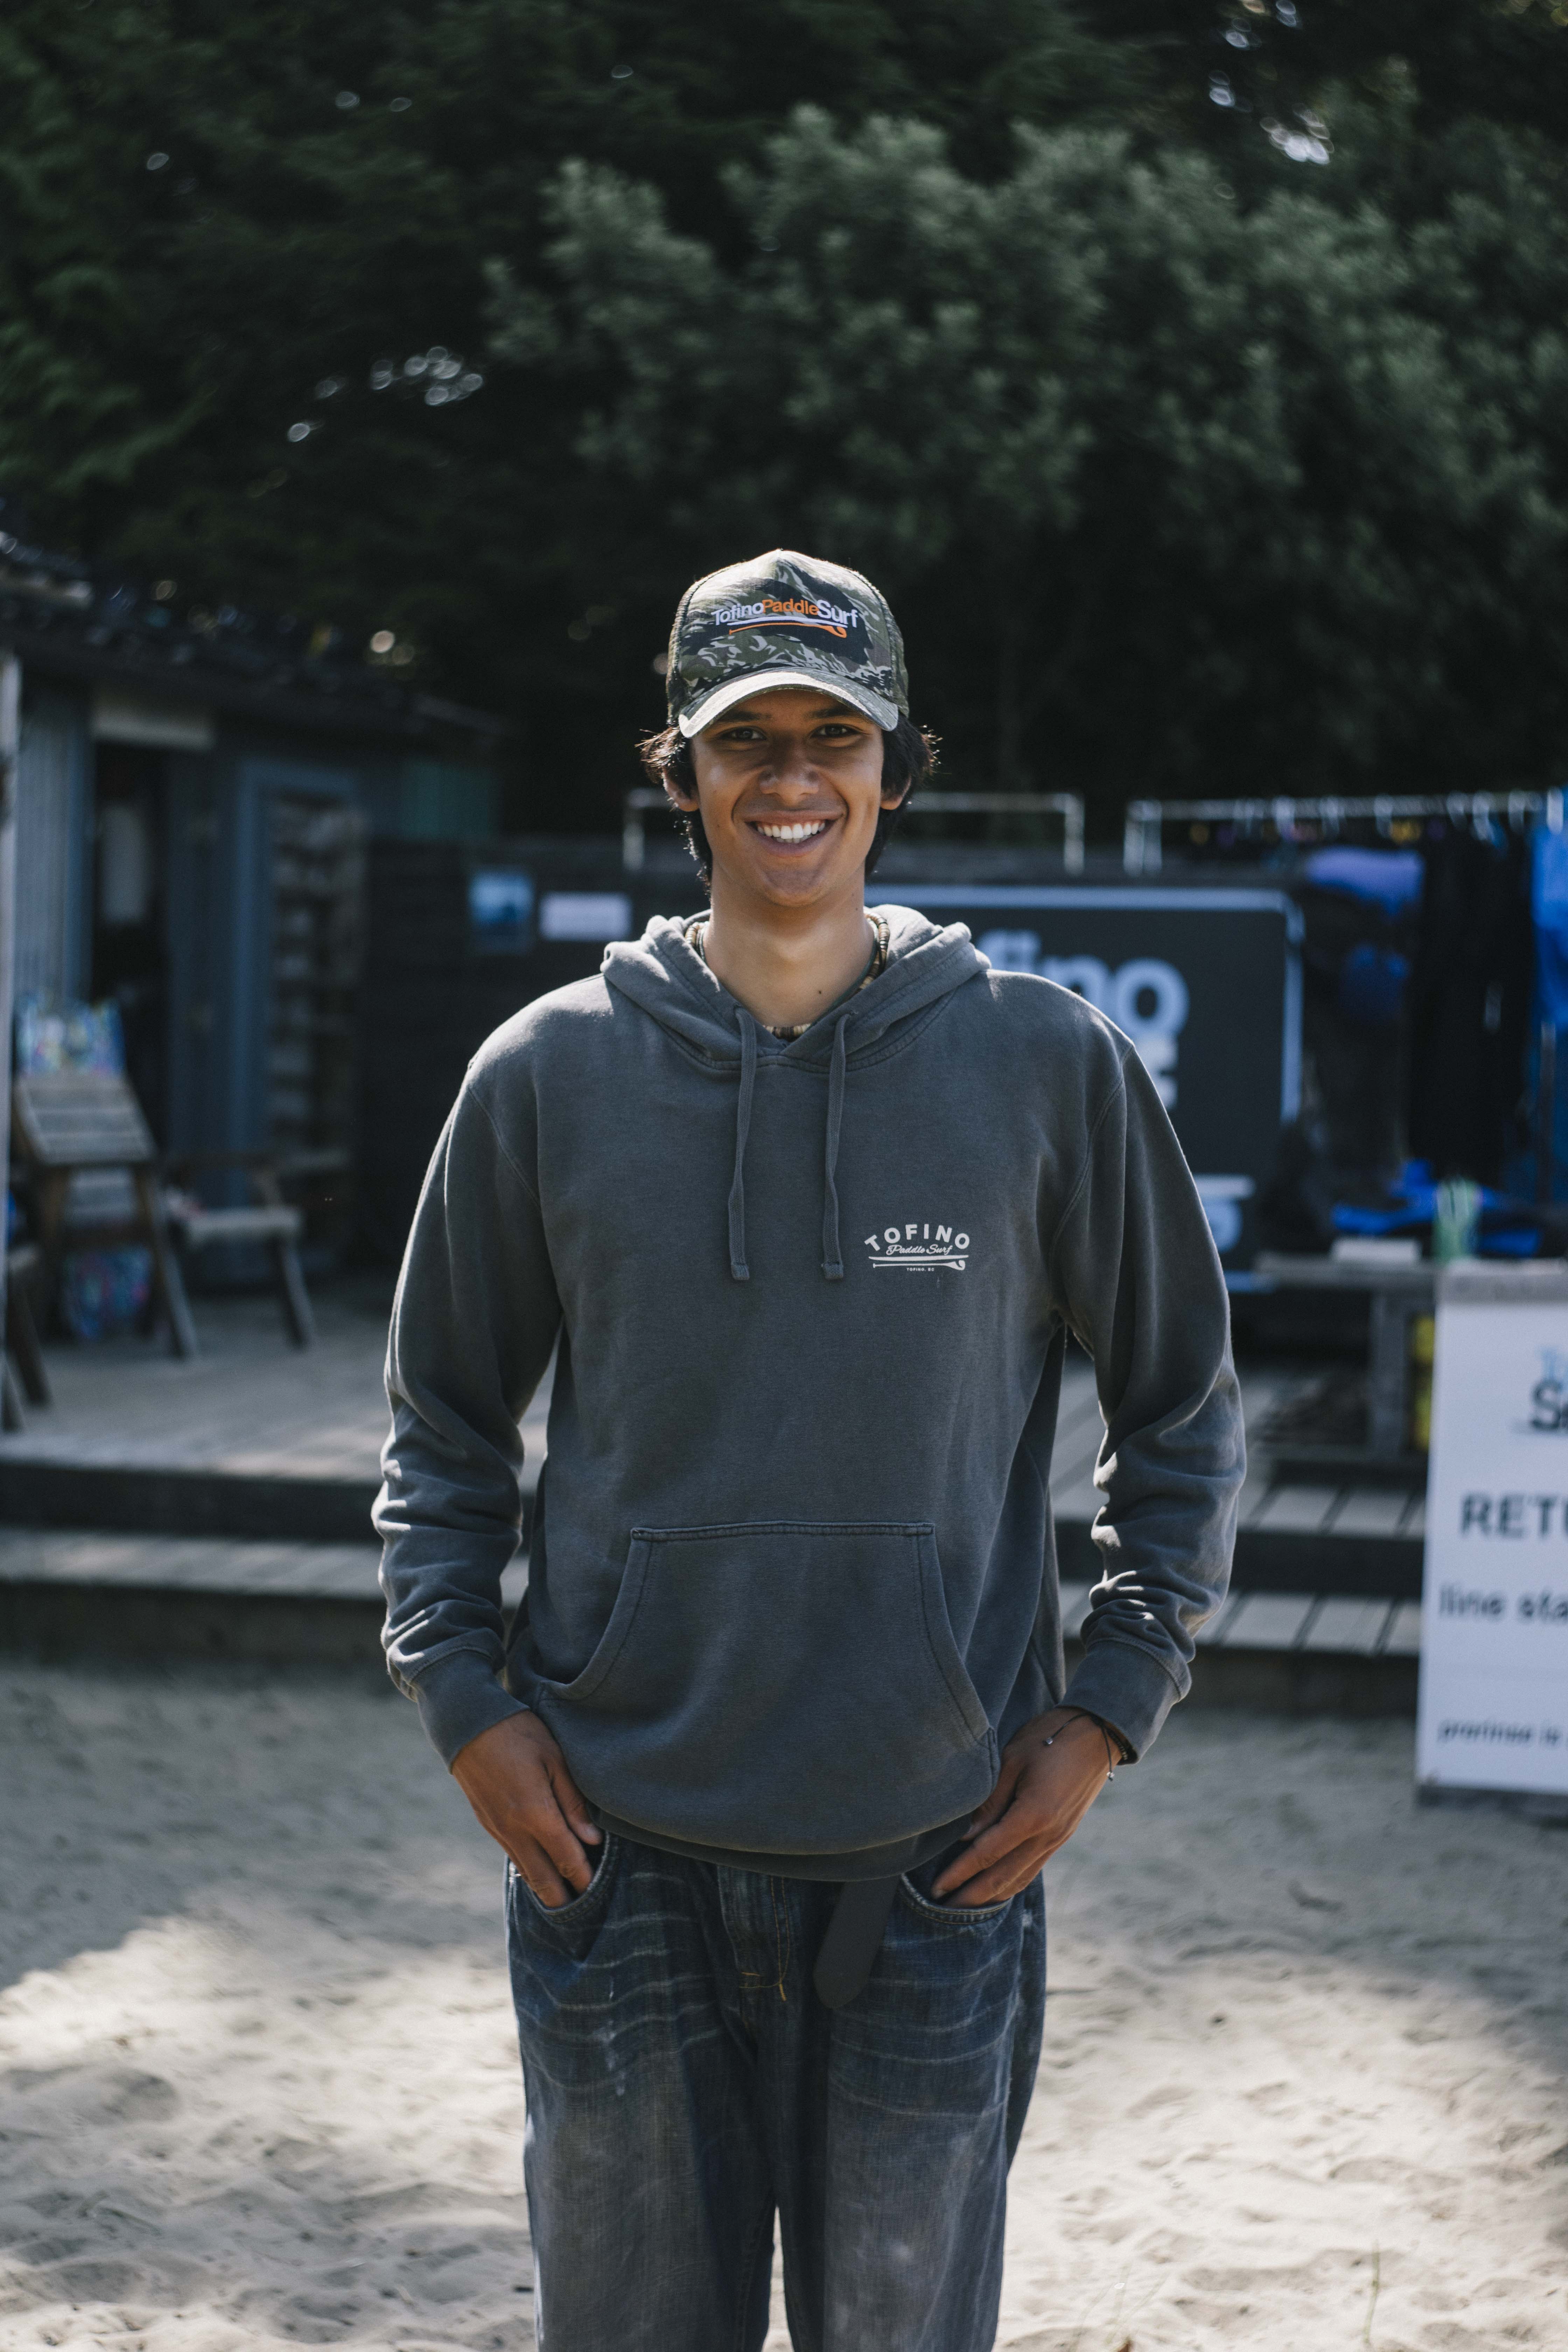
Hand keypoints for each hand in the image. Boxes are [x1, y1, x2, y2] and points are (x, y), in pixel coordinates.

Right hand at [450, 1710, 601, 1907]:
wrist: (469, 1725)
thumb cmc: (519, 1734)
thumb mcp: (555, 1759)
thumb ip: (574, 1802)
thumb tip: (592, 1839)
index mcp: (536, 1813)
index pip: (567, 1858)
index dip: (585, 1878)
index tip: (601, 1890)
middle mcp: (515, 1829)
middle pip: (544, 1879)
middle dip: (565, 1899)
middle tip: (587, 1910)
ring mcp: (498, 1830)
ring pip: (526, 1873)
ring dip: (547, 1889)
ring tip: (568, 1899)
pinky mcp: (488, 1825)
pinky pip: (513, 1857)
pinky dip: (530, 1870)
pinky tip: (542, 1872)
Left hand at [932, 1708, 1114, 1906]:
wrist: (1096, 1734)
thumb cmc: (1050, 1738)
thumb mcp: (1012, 1760)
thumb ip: (989, 1802)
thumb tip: (966, 1837)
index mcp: (1033, 1815)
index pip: (987, 1853)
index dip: (959, 1872)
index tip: (936, 1887)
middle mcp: (1048, 1835)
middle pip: (1002, 1876)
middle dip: (971, 1895)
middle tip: (941, 1907)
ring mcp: (1058, 1839)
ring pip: (1019, 1878)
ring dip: (990, 1895)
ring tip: (963, 1905)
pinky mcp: (1062, 1836)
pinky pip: (1033, 1868)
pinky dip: (1011, 1883)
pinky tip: (996, 1889)